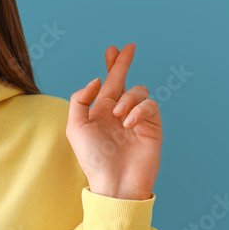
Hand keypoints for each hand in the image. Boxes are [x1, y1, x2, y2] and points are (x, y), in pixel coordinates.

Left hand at [65, 43, 160, 199]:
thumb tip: (97, 80)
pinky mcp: (152, 127)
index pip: (108, 83)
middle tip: (128, 48)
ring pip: (138, 91)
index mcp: (101, 111)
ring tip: (118, 115)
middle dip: (125, 63)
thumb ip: (80, 100)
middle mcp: (120, 112)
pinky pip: (150, 106)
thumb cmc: (93, 159)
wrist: (115, 182)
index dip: (111, 65)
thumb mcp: (76, 128)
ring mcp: (137, 119)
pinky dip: (139, 110)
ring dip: (127, 98)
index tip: (112, 49)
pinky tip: (129, 122)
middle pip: (125, 80)